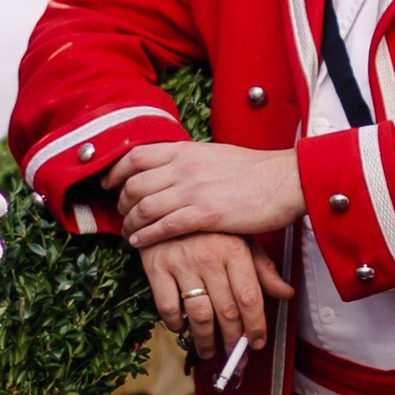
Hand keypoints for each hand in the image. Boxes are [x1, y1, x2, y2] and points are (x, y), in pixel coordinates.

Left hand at [110, 141, 306, 249]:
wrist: (285, 180)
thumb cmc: (256, 171)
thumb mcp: (216, 155)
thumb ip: (190, 161)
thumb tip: (173, 166)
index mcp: (186, 151)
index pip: (135, 156)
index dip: (115, 173)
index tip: (108, 186)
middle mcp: (184, 167)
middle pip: (133, 184)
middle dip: (120, 203)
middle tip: (120, 216)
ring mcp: (193, 190)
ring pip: (143, 207)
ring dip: (130, 224)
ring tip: (128, 234)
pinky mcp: (205, 214)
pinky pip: (163, 226)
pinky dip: (146, 236)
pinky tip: (140, 243)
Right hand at [140, 234, 294, 363]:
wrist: (165, 204)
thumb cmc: (209, 226)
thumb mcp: (241, 239)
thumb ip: (263, 269)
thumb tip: (286, 294)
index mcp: (234, 249)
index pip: (250, 299)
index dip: (256, 327)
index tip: (256, 344)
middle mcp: (209, 256)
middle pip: (227, 312)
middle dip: (233, 341)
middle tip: (234, 355)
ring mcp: (181, 262)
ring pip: (199, 315)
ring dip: (205, 341)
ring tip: (209, 351)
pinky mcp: (156, 267)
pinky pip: (168, 307)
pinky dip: (176, 325)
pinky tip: (182, 328)